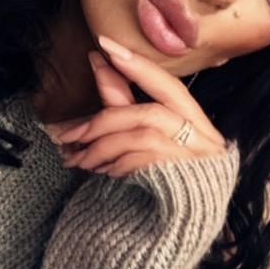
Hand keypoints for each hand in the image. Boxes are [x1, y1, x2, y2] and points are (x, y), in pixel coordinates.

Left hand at [47, 33, 227, 178]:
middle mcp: (201, 137)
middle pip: (149, 114)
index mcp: (195, 119)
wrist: (188, 221)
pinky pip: (141, 165)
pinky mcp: (181, 181)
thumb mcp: (144, 130)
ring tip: (77, 160)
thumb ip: (124, 99)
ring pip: (141, 139)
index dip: (138, 66)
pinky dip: (115, 165)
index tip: (105, 47)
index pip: (168, 85)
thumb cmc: (165, 167)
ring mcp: (195, 161)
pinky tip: (102, 171)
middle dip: (104, 120)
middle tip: (67, 134)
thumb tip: (99, 59)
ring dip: (101, 148)